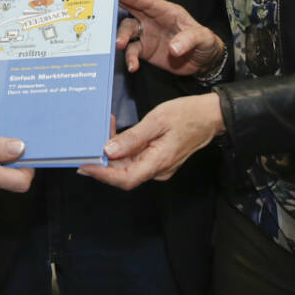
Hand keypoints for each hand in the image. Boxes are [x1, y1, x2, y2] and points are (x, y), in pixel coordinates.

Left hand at [78, 95, 223, 189]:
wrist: (211, 115)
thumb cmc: (187, 114)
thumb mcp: (157, 120)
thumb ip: (133, 137)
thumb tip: (109, 151)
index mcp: (158, 163)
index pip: (125, 179)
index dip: (102, 175)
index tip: (84, 166)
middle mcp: (158, 170)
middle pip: (124, 174)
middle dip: (104, 160)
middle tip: (87, 142)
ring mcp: (159, 166)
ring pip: (129, 166)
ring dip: (112, 153)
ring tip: (101, 132)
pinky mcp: (159, 159)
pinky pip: (136, 159)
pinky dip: (123, 148)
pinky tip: (115, 134)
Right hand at [114, 0, 223, 77]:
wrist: (204, 63)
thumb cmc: (205, 43)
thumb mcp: (203, 37)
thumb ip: (189, 39)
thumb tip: (173, 48)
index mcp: (166, 11)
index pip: (146, 1)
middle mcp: (152, 21)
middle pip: (131, 12)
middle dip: (117, 9)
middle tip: (105, 12)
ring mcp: (147, 36)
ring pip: (127, 32)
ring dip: (121, 37)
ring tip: (120, 45)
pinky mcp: (145, 51)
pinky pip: (132, 52)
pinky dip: (130, 59)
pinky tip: (133, 66)